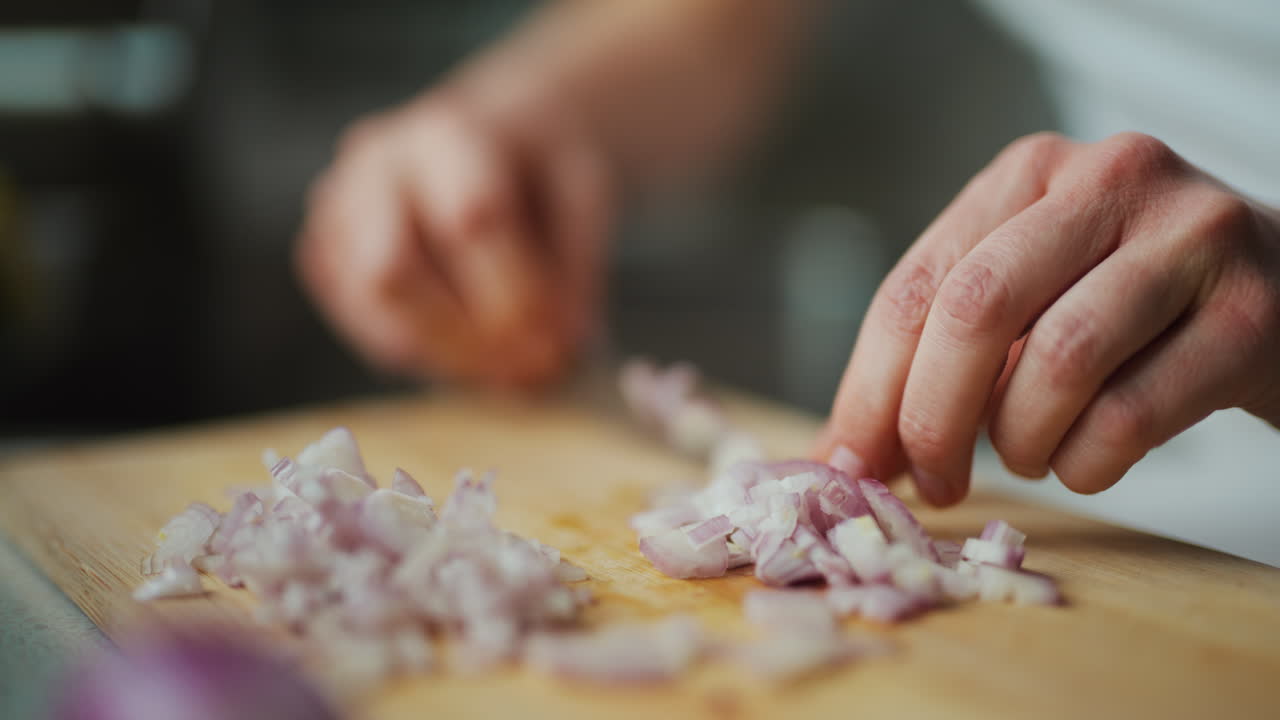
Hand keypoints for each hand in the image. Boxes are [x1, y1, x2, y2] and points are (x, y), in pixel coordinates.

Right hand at [296, 90, 611, 386]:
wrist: (501, 131)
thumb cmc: (544, 164)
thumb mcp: (585, 194)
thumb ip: (576, 267)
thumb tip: (563, 346)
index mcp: (447, 134)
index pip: (469, 219)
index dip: (513, 294)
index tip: (558, 346)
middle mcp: (376, 165)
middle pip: (392, 270)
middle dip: (464, 337)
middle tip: (529, 373)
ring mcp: (338, 208)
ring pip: (370, 306)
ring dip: (444, 354)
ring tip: (510, 370)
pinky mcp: (324, 253)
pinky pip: (359, 321)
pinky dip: (420, 352)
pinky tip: (472, 351)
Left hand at [818, 132, 1279, 503]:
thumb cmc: (1129, 307)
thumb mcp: (1028, 299)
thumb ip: (937, 356)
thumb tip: (842, 454)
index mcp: (1029, 173)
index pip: (916, 286)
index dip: (871, 388)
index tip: (851, 463)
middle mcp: (1109, 181)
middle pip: (976, 309)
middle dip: (933, 418)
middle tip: (932, 483)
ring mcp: (1189, 238)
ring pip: (1058, 360)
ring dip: (1021, 441)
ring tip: (1027, 455)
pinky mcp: (1250, 312)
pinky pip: (1132, 414)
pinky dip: (1087, 462)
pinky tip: (1087, 460)